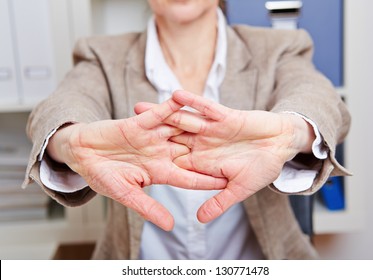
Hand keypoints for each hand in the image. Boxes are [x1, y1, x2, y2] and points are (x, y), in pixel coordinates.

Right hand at [47, 98, 226, 230]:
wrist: (81, 154)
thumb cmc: (101, 176)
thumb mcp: (126, 194)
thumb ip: (148, 208)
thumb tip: (170, 226)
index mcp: (159, 172)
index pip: (189, 177)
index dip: (208, 179)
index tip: (229, 181)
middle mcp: (160, 153)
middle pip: (191, 153)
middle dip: (212, 151)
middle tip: (237, 149)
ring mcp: (152, 137)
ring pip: (180, 130)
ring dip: (198, 125)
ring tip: (222, 119)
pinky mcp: (140, 122)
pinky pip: (160, 113)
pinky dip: (172, 105)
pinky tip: (187, 98)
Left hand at [135, 90, 314, 222]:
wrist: (280, 145)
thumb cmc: (263, 168)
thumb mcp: (240, 189)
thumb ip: (219, 202)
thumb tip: (200, 220)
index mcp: (203, 162)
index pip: (174, 162)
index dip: (152, 162)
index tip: (128, 162)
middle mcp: (203, 144)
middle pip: (169, 139)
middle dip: (147, 134)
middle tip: (121, 130)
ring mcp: (212, 129)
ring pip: (182, 120)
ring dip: (161, 114)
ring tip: (138, 107)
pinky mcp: (224, 116)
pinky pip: (205, 108)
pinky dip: (191, 102)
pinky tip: (174, 95)